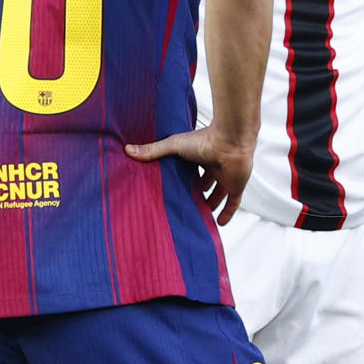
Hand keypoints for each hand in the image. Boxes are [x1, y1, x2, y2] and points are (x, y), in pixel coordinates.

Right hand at [127, 126, 254, 224]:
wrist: (230, 142)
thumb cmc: (205, 140)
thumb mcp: (174, 146)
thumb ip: (153, 150)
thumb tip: (128, 150)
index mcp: (198, 155)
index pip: (190, 170)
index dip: (183, 178)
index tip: (174, 188)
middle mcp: (213, 167)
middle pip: (205, 183)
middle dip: (197, 193)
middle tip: (186, 203)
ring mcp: (225, 177)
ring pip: (219, 193)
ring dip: (211, 203)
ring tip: (199, 214)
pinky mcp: (235, 186)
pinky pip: (232, 203)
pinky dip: (227, 213)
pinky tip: (219, 223)